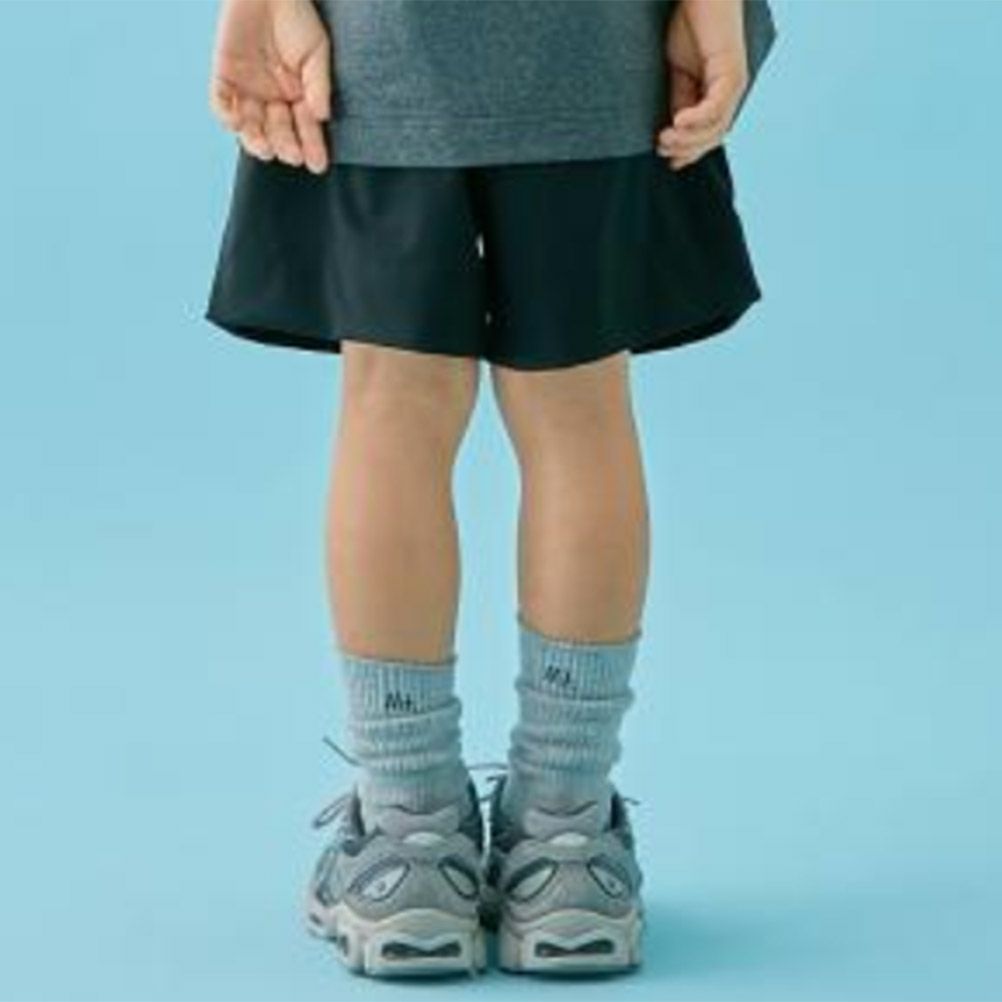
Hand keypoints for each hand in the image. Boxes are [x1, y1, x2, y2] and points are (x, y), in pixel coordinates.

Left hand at [209, 0, 332, 173]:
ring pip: (250, 127)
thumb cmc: (296, 17)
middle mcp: (273, 98)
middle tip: (292, 153)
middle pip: (278, 133)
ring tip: (265, 148)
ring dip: (256, 141)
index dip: (312, 147)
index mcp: (298, 96)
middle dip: (285, 145)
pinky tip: (237, 124)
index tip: (318, 164)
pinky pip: (221, 105)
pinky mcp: (225, 76)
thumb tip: (322, 117)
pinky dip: (226, 117)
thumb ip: (319, 85)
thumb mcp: (317, 51)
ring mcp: (248, 90)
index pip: (305, 128)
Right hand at [657, 0, 748, 170]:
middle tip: (661, 148)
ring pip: (717, 127)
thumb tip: (674, 130)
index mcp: (718, 91)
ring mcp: (734, 82)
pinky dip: (697, 119)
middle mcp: (730, 90)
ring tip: (664, 137)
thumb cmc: (688, 22)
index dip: (690, 151)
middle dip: (687, 149)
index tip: (667, 160)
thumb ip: (680, 99)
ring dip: (689, 139)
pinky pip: (716, 106)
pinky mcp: (732, 71)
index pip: (709, 133)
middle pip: (714, 136)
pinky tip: (677, 121)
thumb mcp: (678, 71)